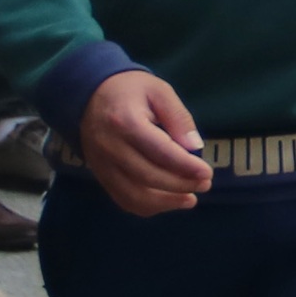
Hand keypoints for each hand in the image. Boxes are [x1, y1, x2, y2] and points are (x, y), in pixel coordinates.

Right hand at [76, 67, 210, 216]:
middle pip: (148, 176)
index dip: (185, 166)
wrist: (88, 94)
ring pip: (134, 195)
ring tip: (190, 199)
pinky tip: (168, 202)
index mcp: (126, 122)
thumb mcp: (159, 91)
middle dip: (180, 185)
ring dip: (165, 202)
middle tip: (205, 184)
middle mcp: (110, 148)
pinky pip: (123, 199)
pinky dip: (147, 206)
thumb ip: (178, 117)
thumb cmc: (130, 90)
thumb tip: (195, 147)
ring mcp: (102, 165)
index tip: (207, 173)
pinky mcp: (100, 175)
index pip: (160, 152)